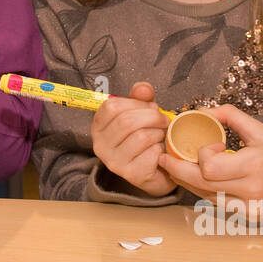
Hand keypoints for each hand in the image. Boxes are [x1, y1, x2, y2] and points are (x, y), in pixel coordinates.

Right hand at [91, 81, 174, 195]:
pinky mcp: (131, 174)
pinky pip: (151, 153)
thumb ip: (140, 98)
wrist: (155, 172)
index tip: (150, 106)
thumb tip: (143, 88)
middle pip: (127, 121)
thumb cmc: (145, 139)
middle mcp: (100, 145)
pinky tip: (160, 151)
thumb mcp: (140, 113)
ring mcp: (114, 162)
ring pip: (141, 136)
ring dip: (158, 133)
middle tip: (164, 120)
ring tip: (160, 136)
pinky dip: (161, 149)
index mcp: (99, 127)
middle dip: (152, 116)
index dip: (135, 103)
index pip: (112, 106)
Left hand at [159, 104, 262, 218]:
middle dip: (177, 170)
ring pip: (205, 197)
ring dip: (188, 182)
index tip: (210, 145)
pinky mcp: (251, 219)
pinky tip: (200, 183)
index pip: (210, 167)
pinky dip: (206, 193)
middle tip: (163, 158)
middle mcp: (252, 191)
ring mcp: (251, 209)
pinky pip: (218, 205)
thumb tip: (200, 111)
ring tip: (176, 168)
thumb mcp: (261, 129)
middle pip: (201, 184)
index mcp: (255, 166)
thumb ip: (230, 116)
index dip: (202, 155)